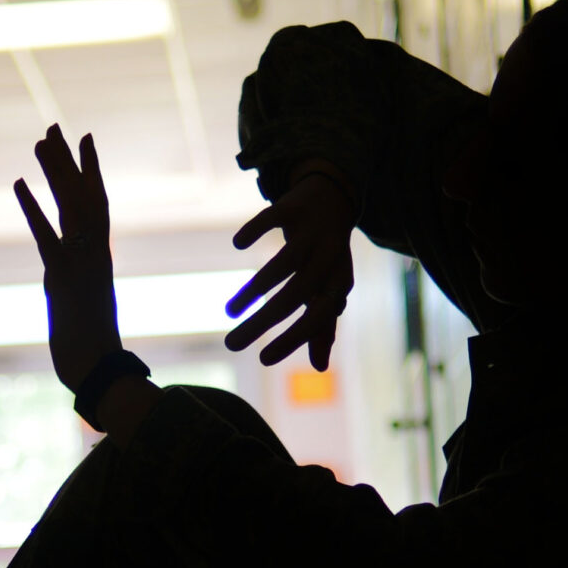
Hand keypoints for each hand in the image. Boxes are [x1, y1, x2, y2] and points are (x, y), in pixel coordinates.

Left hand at [14, 126, 121, 392]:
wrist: (101, 373)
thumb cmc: (93, 353)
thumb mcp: (83, 312)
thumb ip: (77, 293)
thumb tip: (70, 292)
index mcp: (98, 259)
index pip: (96, 206)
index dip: (89, 173)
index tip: (83, 143)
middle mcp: (95, 254)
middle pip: (83, 196)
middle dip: (69, 161)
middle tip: (55, 127)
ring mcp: (81, 263)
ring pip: (70, 206)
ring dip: (55, 172)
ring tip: (41, 140)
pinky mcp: (63, 278)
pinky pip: (46, 235)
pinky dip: (32, 208)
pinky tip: (19, 183)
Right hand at [226, 162, 357, 368]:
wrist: (334, 199)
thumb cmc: (327, 256)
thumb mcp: (330, 289)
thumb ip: (324, 326)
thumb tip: (321, 368)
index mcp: (338, 282)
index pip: (318, 317)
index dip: (292, 339)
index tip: (262, 360)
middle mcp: (328, 258)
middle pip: (294, 296)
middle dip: (262, 323)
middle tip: (231, 345)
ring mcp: (311, 231)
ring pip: (281, 264)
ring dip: (252, 291)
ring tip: (229, 311)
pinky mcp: (293, 207)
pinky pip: (271, 219)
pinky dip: (254, 230)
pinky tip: (239, 244)